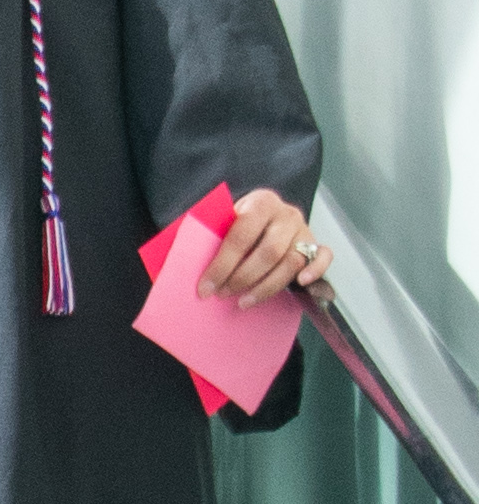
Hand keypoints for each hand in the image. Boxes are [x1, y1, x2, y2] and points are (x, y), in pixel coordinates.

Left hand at [201, 188, 331, 308]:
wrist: (265, 218)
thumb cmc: (239, 225)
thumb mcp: (223, 223)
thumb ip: (209, 236)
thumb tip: (179, 263)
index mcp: (261, 201)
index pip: (241, 235)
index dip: (222, 264)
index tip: (206, 287)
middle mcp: (286, 213)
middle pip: (268, 252)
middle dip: (242, 278)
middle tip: (223, 294)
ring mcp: (304, 229)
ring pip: (291, 262)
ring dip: (267, 286)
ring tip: (244, 301)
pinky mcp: (316, 244)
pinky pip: (323, 258)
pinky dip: (316, 270)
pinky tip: (301, 284)